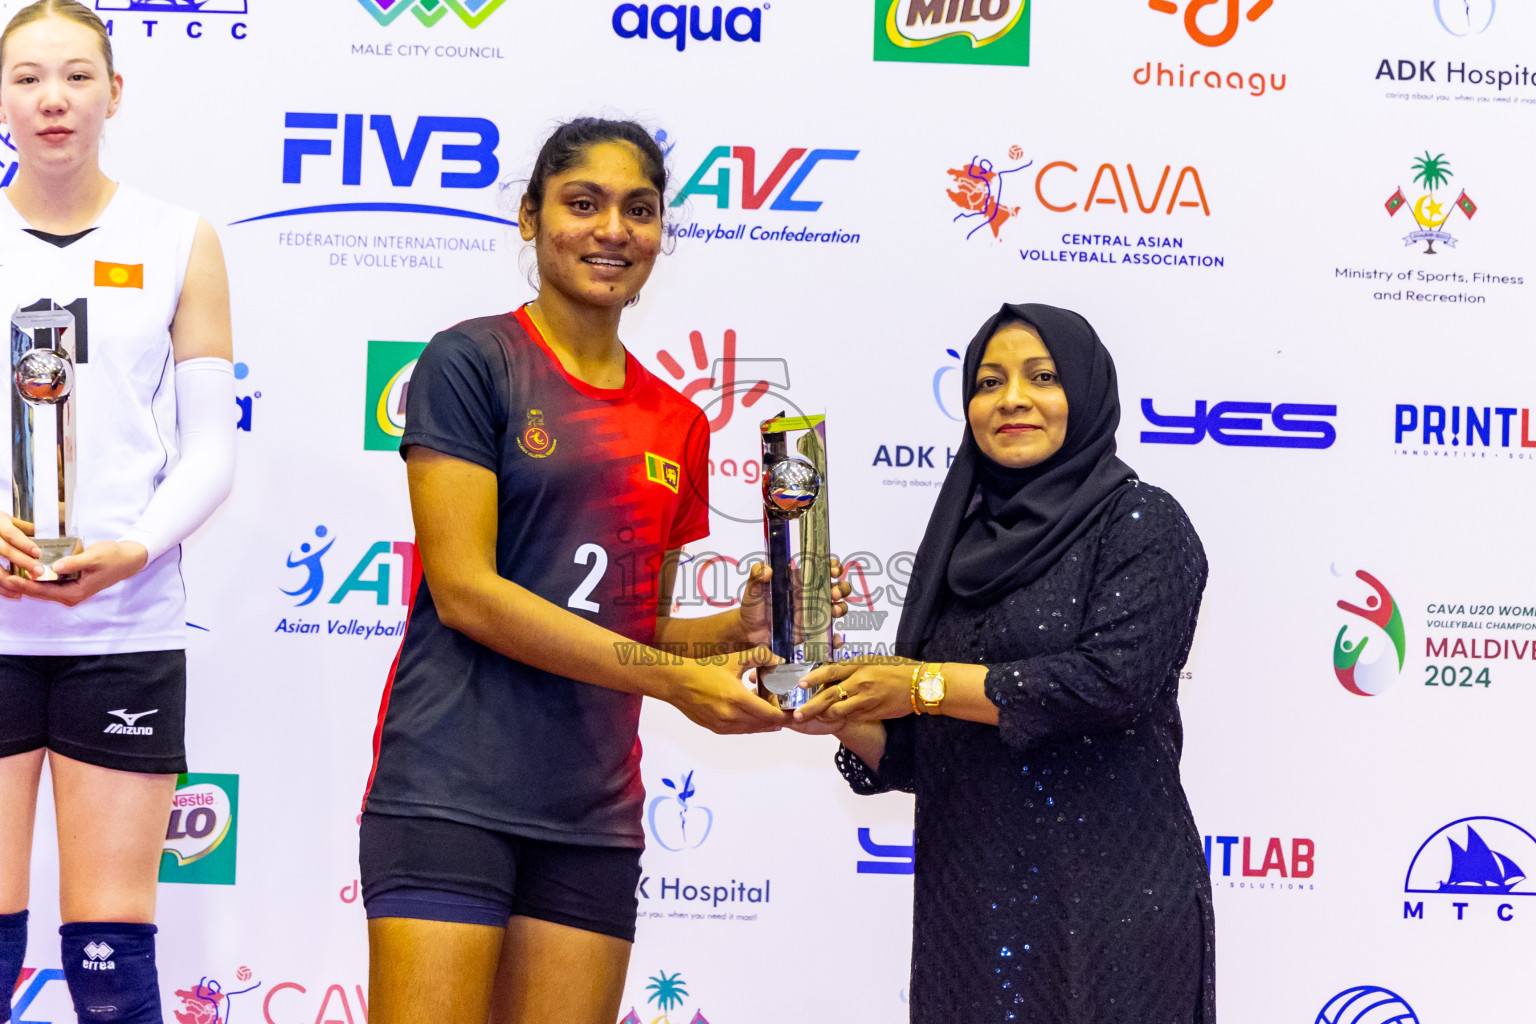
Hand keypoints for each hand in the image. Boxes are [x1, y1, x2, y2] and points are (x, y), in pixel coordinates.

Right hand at [0, 517, 43, 597]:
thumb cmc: (1, 526)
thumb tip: (50, 538)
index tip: (38, 553)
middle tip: (39, 571)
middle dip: (21, 561)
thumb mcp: (12, 521)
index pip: (11, 534)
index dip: (24, 544)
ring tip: (28, 587)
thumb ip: (27, 529)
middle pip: (3, 550)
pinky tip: (15, 594)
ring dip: (10, 580)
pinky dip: (2, 589)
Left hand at [0, 540, 148, 606]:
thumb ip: (74, 563)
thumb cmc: (113, 558)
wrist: (128, 560)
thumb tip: (55, 566)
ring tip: (11, 572)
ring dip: (27, 581)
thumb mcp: (94, 558)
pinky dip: (37, 578)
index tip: (9, 578)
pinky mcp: (70, 584)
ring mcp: (70, 591)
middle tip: (4, 575)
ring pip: (43, 589)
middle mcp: (71, 596)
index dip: (25, 585)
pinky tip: (27, 570)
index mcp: (75, 593)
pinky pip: (49, 584)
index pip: (43, 591)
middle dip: (21, 584)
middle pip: (39, 592)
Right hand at [662, 645, 790, 734]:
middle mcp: (731, 716)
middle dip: (779, 720)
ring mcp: (723, 725)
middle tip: (789, 713)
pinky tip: (756, 717)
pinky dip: (751, 725)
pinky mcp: (716, 729)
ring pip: (752, 729)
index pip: (769, 714)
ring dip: (765, 724)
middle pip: (764, 724)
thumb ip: (759, 657)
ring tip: (776, 716)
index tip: (795, 712)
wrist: (677, 683)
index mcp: (737, 698)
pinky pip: (740, 730)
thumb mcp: (733, 660)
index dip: (785, 716)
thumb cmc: (704, 669)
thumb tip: (779, 658)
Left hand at [738, 558, 852, 646]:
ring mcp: (813, 613)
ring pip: (837, 607)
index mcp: (800, 580)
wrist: (750, 634)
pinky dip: (836, 637)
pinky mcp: (812, 631)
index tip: (833, 571)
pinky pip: (830, 634)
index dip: (833, 567)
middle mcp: (810, 595)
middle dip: (841, 588)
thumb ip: (756, 576)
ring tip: (834, 611)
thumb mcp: (753, 590)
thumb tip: (766, 569)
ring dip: (841, 608)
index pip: (822, 568)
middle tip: (834, 593)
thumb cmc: (752, 608)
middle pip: (836, 587)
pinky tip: (835, 639)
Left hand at [792, 656, 919, 725]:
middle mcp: (861, 682)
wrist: (919, 685)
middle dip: (811, 707)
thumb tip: (831, 671)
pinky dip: (841, 718)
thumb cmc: (896, 669)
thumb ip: (852, 666)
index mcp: (860, 665)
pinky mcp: (873, 713)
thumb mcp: (872, 660)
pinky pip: (852, 717)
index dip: (814, 678)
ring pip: (838, 711)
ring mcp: (867, 700)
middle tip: (797, 714)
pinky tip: (834, 718)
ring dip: (824, 715)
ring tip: (814, 718)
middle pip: (830, 696)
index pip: (831, 671)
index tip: (800, 684)